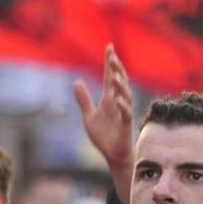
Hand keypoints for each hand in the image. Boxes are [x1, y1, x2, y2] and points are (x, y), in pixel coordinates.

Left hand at [74, 45, 134, 182]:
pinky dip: (123, 107)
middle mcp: (118, 104)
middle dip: (117, 69)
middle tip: (112, 56)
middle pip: (120, 82)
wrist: (114, 156)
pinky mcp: (125, 126)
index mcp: (109, 100)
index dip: (110, 63)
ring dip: (120, 86)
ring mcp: (123, 114)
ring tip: (114, 75)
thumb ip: (84, 100)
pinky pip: (126, 114)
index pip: (110, 77)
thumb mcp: (89, 117)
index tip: (109, 47)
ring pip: (125, 96)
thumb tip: (76, 81)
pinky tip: (118, 100)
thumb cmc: (105, 137)